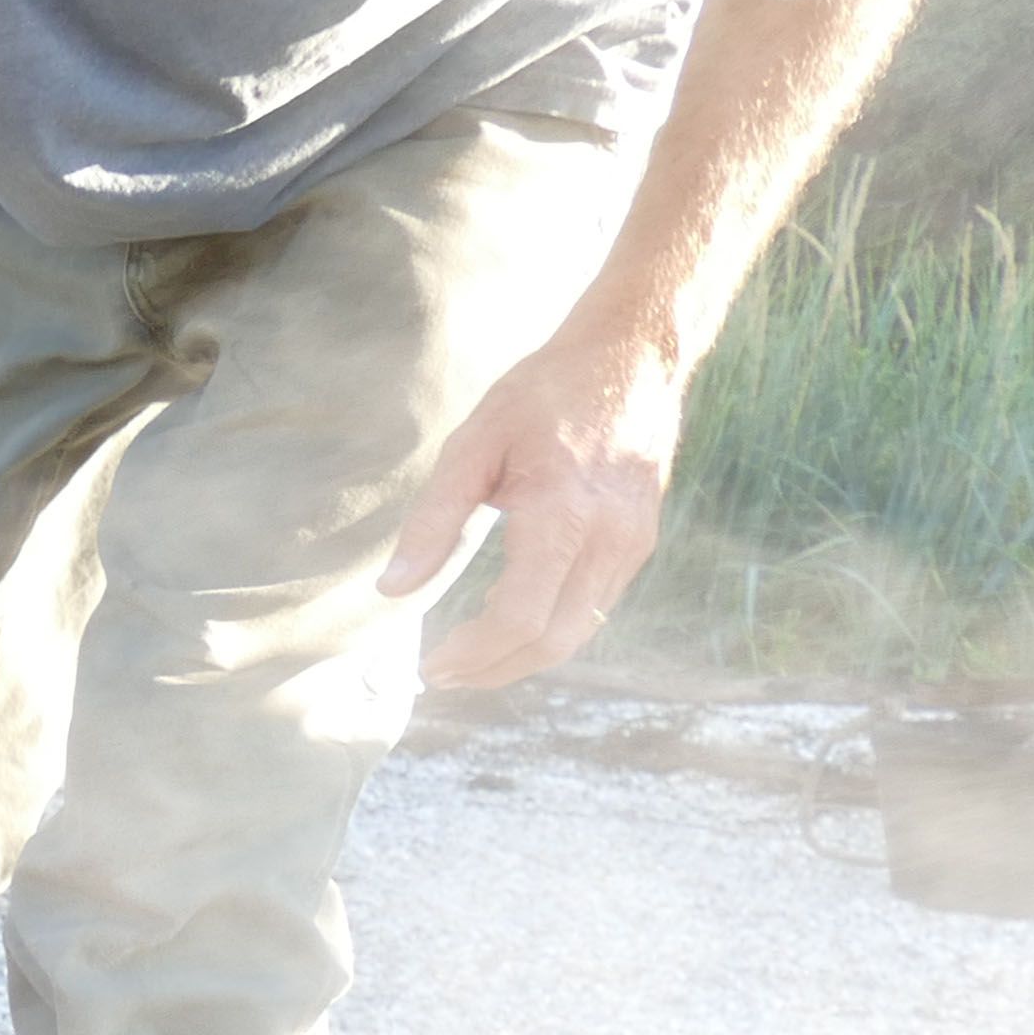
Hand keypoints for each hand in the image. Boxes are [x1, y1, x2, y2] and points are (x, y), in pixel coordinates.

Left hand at [381, 318, 687, 686]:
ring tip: (470, 658)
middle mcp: (608, 539)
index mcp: (563, 514)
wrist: (631, 359)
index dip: (474, 655)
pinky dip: (552, 628)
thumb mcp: (473, 444)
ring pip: (579, 632)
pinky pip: (595, 606)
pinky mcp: (640, 542)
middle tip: (445, 675)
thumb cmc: (545, 394)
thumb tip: (394, 589)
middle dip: (495, 670)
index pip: (521, 619)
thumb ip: (433, 520)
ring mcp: (632, 544)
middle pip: (553, 642)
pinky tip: (512, 621)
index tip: (434, 666)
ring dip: (523, 657)